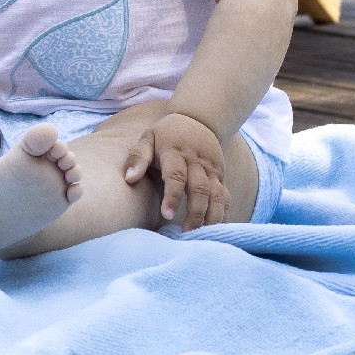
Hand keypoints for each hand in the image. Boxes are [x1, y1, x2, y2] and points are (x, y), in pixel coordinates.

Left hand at [124, 112, 228, 229]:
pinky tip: (216, 229)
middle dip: (194, 213)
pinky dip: (223, 214)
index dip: (172, 196)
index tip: (166, 215)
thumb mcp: (148, 138)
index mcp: (175, 152)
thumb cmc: (166, 135)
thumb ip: (138, 157)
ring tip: (201, 235)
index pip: (176, 176)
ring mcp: (211, 169)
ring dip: (211, 217)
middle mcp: (196, 162)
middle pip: (199, 189)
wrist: (197, 120)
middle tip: (185, 233)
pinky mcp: (220, 176)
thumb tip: (129, 179)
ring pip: (216, 195)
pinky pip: (225, 197)